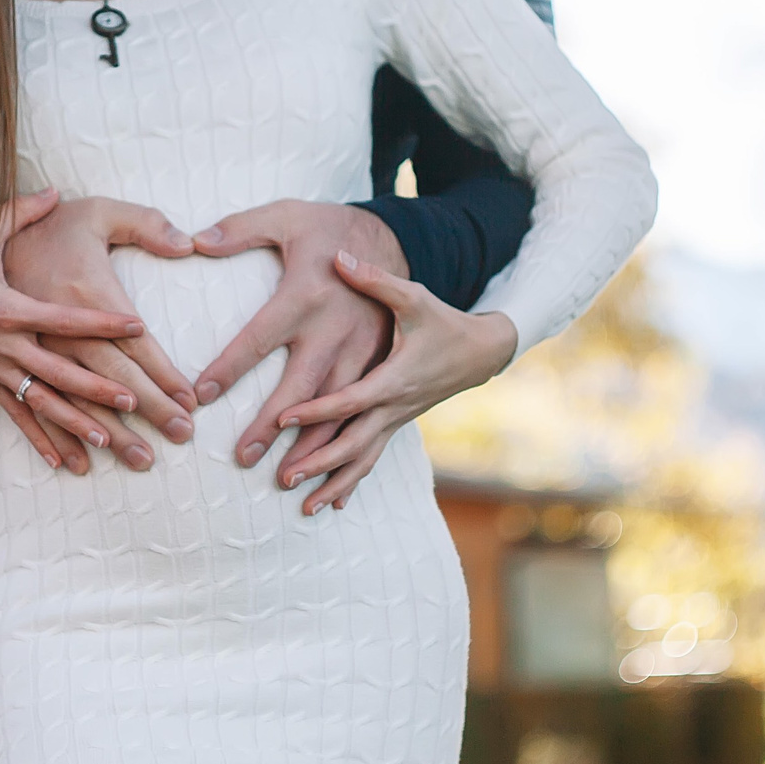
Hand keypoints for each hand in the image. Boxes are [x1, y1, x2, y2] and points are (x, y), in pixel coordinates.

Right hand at [6, 195, 198, 469]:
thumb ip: (21, 211)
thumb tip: (55, 190)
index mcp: (15, 305)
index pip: (70, 318)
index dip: (105, 323)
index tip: (141, 327)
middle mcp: (9, 343)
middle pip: (69, 373)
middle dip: (111, 395)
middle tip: (148, 411)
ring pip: (48, 403)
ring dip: (81, 426)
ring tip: (114, 444)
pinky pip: (19, 416)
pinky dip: (42, 439)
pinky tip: (65, 463)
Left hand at [190, 200, 405, 473]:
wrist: (400, 241)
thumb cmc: (331, 228)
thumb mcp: (288, 215)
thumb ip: (241, 228)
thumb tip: (195, 241)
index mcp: (307, 295)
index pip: (259, 338)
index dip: (229, 367)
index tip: (200, 395)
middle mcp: (337, 331)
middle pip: (302, 388)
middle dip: (273, 426)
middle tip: (243, 457)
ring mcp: (364, 355)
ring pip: (339, 413)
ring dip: (314, 450)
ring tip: (285, 481)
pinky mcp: (380, 368)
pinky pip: (367, 418)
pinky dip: (352, 457)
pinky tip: (333, 491)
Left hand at [270, 252, 517, 514]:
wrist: (481, 351)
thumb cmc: (443, 321)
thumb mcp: (414, 297)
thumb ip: (376, 281)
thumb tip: (339, 258)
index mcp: (394, 378)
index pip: (350, 399)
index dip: (317, 410)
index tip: (283, 419)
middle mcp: (393, 406)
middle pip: (352, 442)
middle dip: (317, 463)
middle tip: (283, 477)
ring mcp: (395, 420)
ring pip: (362, 460)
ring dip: (332, 483)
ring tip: (301, 505)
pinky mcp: (395, 424)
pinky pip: (370, 459)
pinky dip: (350, 483)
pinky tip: (330, 505)